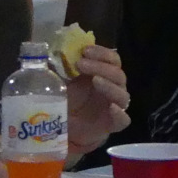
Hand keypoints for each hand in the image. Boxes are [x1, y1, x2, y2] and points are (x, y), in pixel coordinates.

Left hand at [66, 44, 131, 158]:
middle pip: (118, 74)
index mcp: (104, 75)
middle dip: (101, 66)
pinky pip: (123, 120)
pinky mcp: (113, 124)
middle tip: (81, 64)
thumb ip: (60, 66)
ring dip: (110, 85)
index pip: (113, 59)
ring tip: (95, 80)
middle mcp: (112, 89)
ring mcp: (114, 107)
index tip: (85, 50)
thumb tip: (53, 50)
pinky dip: (119, 113)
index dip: (102, 53)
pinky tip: (111, 107)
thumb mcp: (60, 81)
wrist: (65, 127)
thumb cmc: (67, 100)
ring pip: (123, 95)